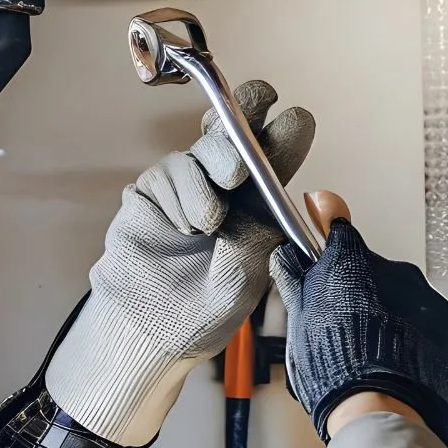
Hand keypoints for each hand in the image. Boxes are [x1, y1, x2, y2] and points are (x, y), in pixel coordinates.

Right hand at [44, 80, 314, 446]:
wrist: (152, 329)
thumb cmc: (204, 311)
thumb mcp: (245, 276)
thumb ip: (258, 232)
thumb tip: (277, 189)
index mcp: (261, 206)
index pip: (278, 157)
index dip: (287, 133)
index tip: (296, 120)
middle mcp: (227, 188)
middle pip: (238, 131)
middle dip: (246, 118)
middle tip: (249, 139)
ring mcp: (190, 183)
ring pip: (206, 148)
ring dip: (213, 172)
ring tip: (210, 221)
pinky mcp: (155, 188)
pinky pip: (171, 171)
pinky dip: (181, 195)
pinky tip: (183, 227)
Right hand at [269, 192, 447, 447]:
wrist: (379, 404)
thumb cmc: (334, 363)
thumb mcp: (299, 318)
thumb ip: (295, 276)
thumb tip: (287, 255)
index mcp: (351, 261)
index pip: (337, 226)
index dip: (326, 228)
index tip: (320, 227)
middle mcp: (390, 268)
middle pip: (368, 268)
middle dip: (356, 288)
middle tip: (340, 321)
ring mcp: (420, 294)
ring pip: (396, 293)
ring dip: (384, 310)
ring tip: (368, 346)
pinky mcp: (441, 321)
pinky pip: (420, 317)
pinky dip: (408, 330)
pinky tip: (392, 355)